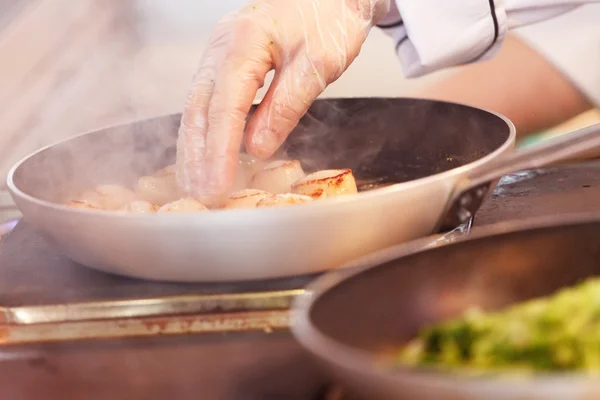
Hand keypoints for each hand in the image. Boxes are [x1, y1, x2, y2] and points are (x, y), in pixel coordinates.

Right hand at [176, 0, 389, 205]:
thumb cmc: (330, 18)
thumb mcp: (318, 63)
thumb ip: (287, 105)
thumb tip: (256, 147)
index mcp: (244, 41)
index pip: (225, 107)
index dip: (220, 150)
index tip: (219, 184)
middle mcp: (220, 46)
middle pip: (198, 108)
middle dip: (197, 156)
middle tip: (200, 195)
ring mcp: (217, 52)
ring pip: (195, 106)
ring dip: (193, 147)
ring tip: (193, 183)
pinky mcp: (223, 62)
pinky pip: (205, 101)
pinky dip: (203, 132)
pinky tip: (202, 154)